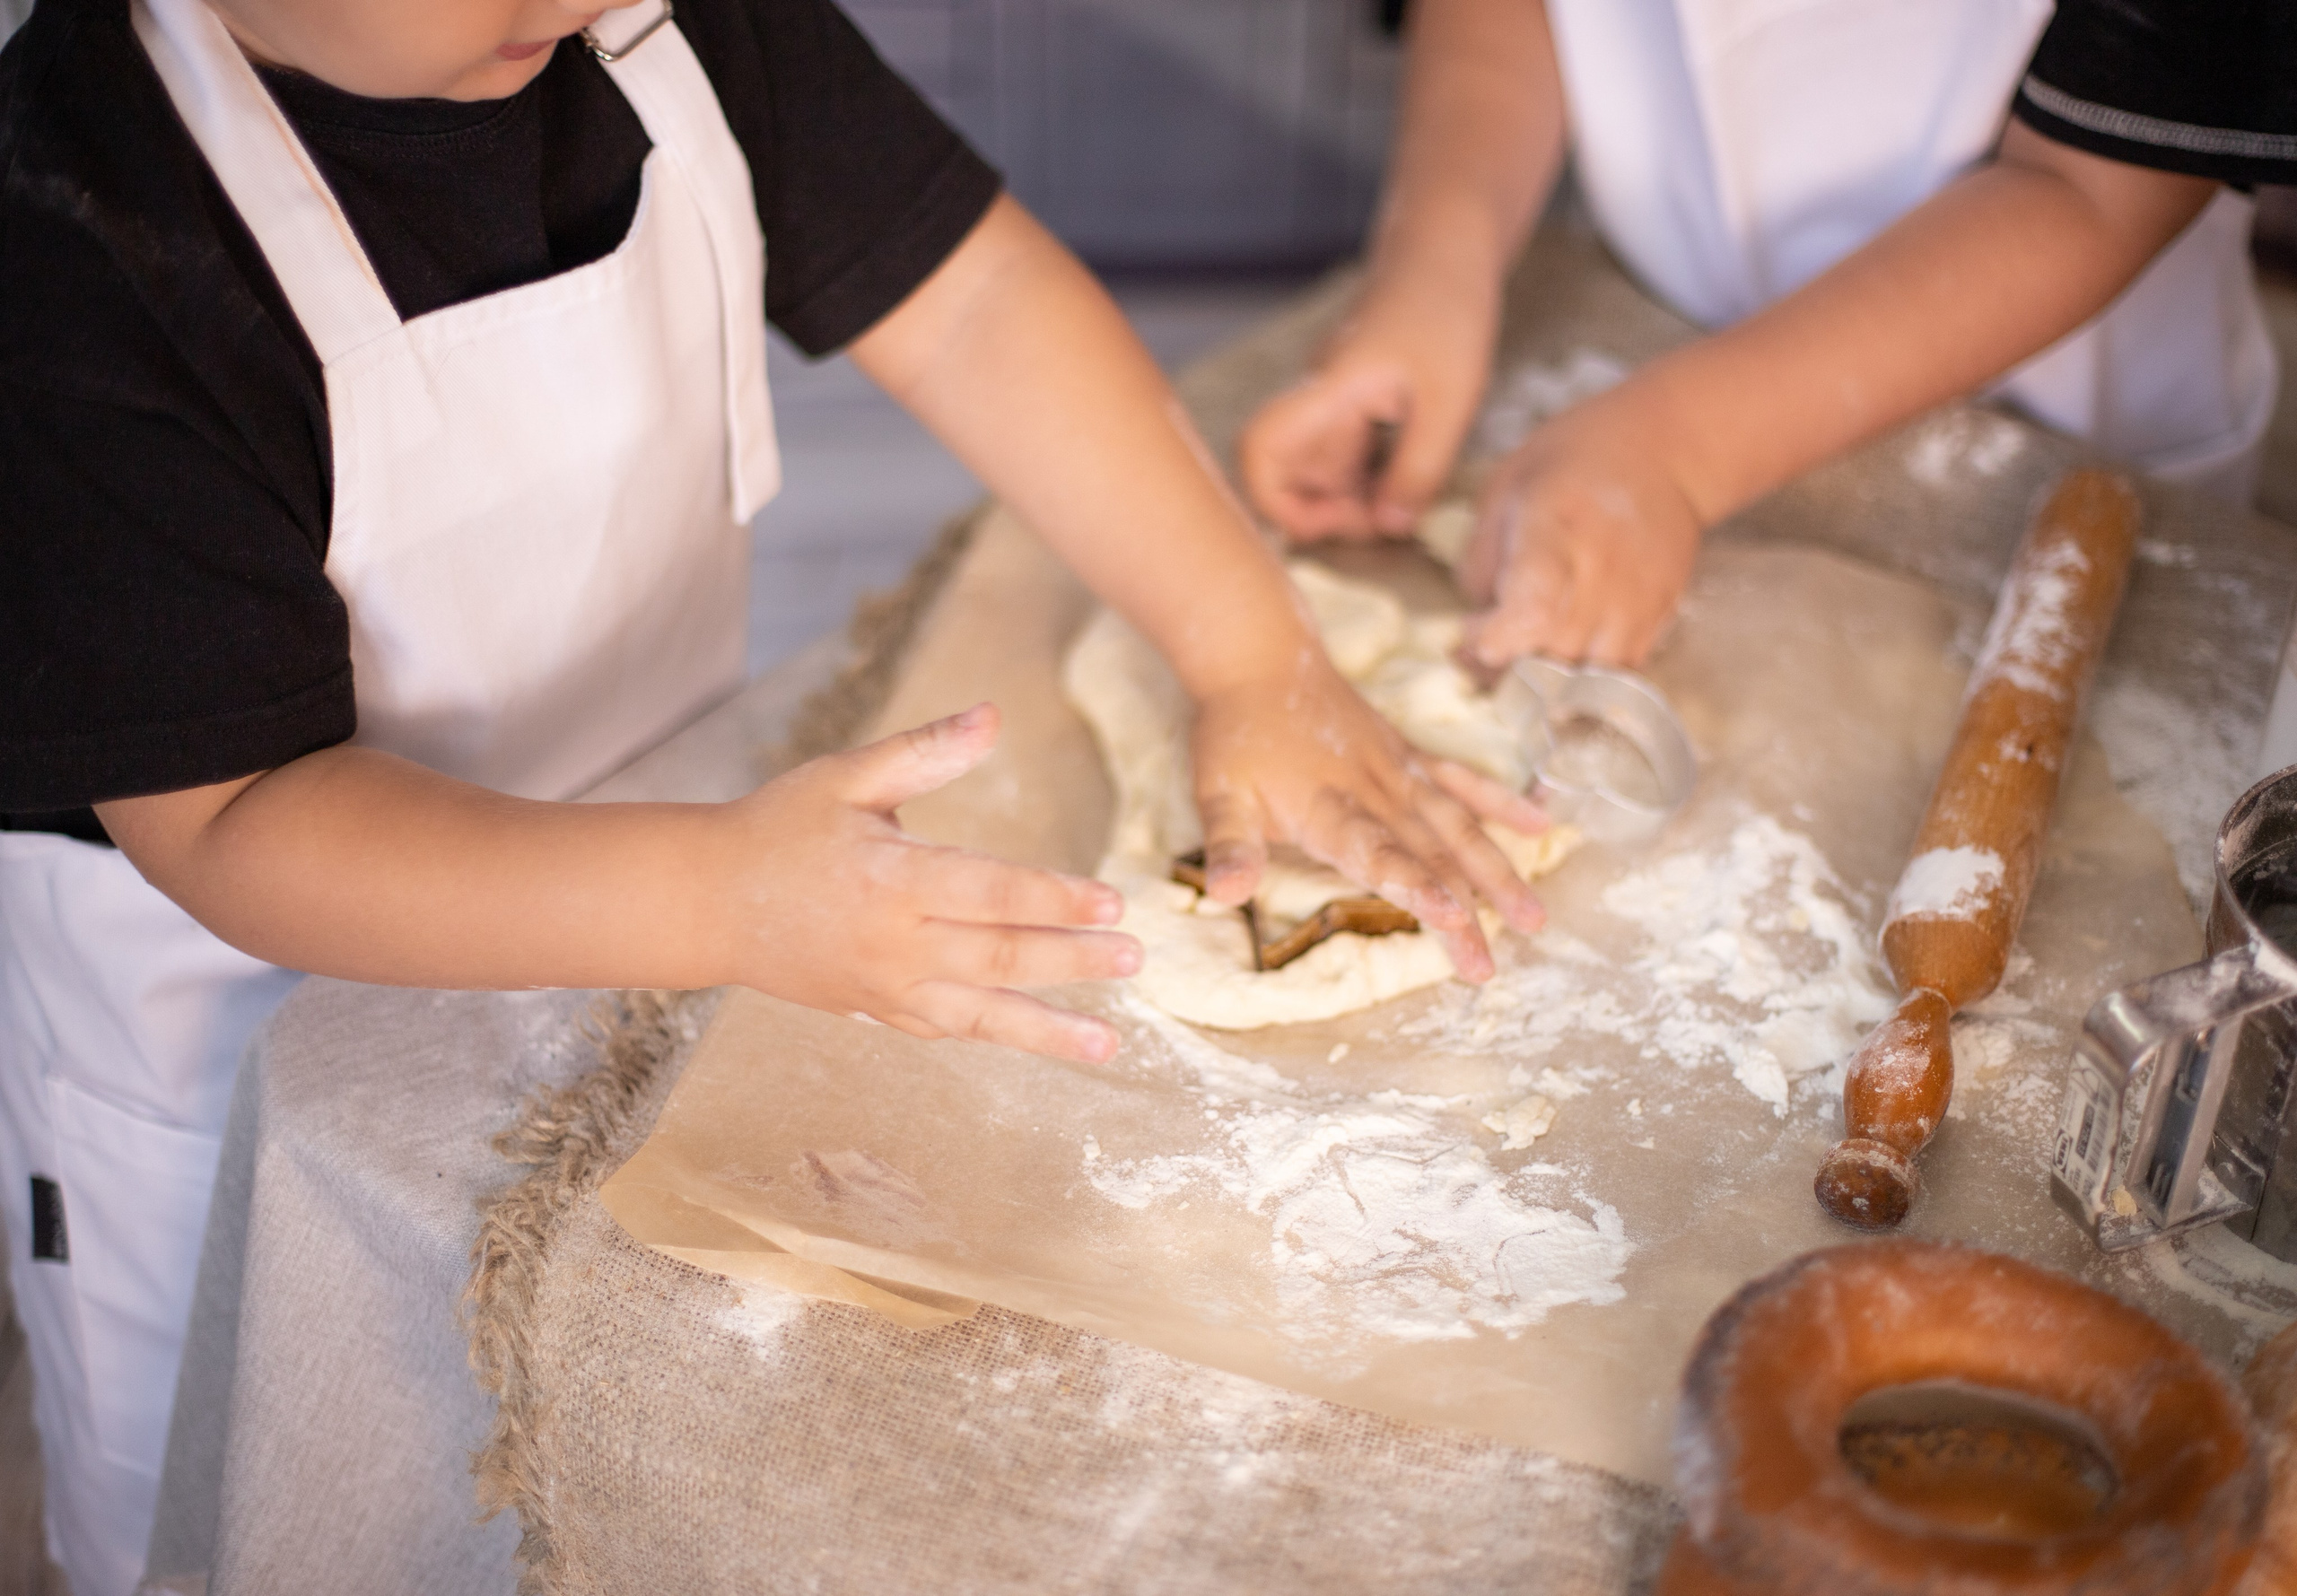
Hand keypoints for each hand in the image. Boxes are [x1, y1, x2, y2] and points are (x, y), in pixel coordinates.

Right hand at [721, 704, 1138, 1063]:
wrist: (705, 902)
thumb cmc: (779, 827)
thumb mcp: (845, 776)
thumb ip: (923, 752)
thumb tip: (993, 716)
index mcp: (891, 880)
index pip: (992, 893)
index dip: (1056, 899)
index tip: (1113, 903)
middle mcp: (893, 944)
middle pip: (999, 957)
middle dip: (1072, 962)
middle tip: (1135, 960)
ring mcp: (884, 987)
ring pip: (980, 1014)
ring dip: (1047, 1032)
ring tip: (1108, 1046)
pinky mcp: (874, 1009)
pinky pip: (946, 1028)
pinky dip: (995, 1035)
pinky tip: (1043, 1040)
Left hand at [1188, 655, 1550, 981]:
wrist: (1259, 660)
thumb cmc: (1235, 736)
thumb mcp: (1217, 795)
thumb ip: (1230, 847)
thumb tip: (1226, 897)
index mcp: (1327, 808)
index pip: (1377, 854)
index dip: (1416, 886)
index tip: (1454, 919)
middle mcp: (1374, 790)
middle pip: (1428, 856)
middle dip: (1464, 912)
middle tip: (1488, 967)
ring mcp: (1399, 771)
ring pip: (1458, 826)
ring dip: (1497, 872)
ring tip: (1534, 918)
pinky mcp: (1409, 755)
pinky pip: (1462, 781)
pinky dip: (1500, 803)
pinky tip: (1541, 826)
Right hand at [1238, 290, 1492, 542]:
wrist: (1446, 250)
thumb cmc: (1448, 309)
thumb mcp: (1451, 399)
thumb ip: (1419, 470)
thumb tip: (1387, 528)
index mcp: (1329, 391)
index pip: (1260, 449)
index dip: (1275, 501)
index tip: (1331, 522)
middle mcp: (1318, 400)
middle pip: (1287, 477)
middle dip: (1328, 516)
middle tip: (1387, 519)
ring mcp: (1332, 406)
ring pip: (1319, 474)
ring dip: (1351, 502)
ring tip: (1405, 501)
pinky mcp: (1351, 408)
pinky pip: (1344, 459)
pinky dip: (1368, 481)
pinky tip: (1407, 478)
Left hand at [1456, 404, 1703, 668]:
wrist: (1666, 450)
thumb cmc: (1573, 460)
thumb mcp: (1505, 485)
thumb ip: (1482, 554)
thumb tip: (1478, 614)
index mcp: (1557, 526)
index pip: (1533, 608)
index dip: (1498, 638)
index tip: (1473, 635)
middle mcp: (1604, 567)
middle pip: (1555, 649)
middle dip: (1507, 663)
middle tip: (1482, 648)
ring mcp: (1639, 595)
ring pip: (1590, 674)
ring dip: (1549, 680)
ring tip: (1521, 653)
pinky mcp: (1662, 612)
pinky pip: (1620, 669)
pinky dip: (1586, 674)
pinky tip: (1563, 648)